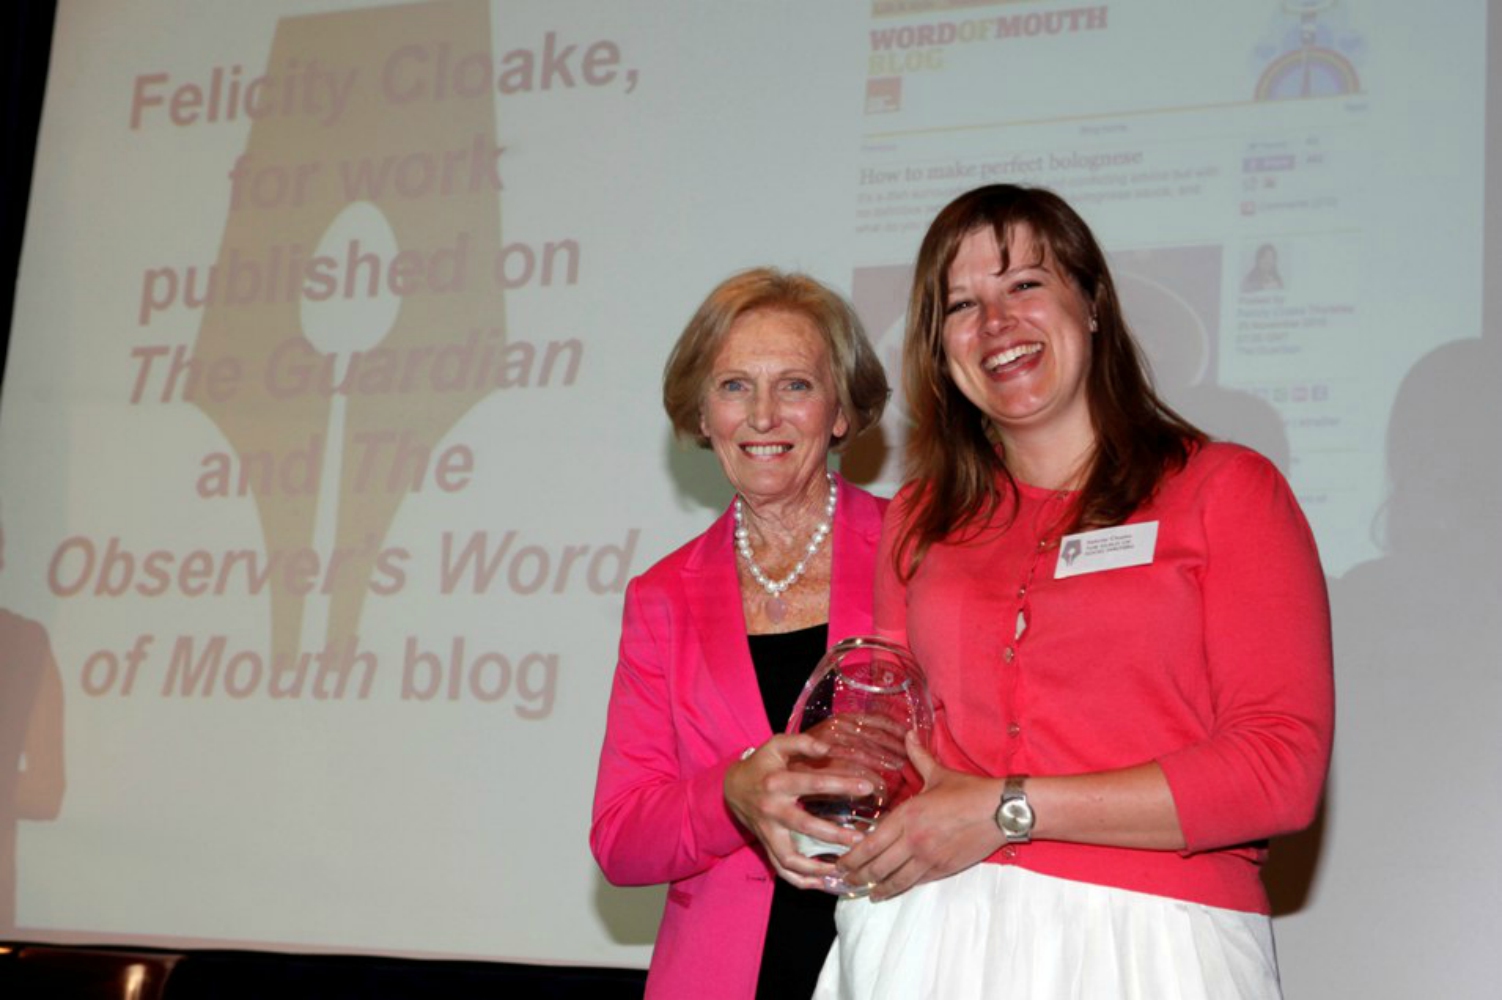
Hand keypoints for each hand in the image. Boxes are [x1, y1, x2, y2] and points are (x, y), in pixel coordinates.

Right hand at [724, 733, 876, 890]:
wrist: (731, 788)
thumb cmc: (761, 765)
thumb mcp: (777, 745)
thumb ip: (802, 743)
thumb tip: (828, 748)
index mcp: (777, 782)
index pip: (813, 783)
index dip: (841, 784)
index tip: (867, 787)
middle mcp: (772, 810)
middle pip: (805, 827)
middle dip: (835, 836)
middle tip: (861, 840)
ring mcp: (767, 832)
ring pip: (790, 858)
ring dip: (817, 868)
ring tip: (845, 868)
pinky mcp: (766, 846)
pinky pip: (782, 870)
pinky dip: (801, 881)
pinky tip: (824, 883)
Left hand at [834, 732, 1004, 900]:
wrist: (1001, 811)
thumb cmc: (970, 791)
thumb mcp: (939, 774)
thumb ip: (918, 757)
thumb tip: (908, 735)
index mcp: (907, 815)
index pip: (870, 843)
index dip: (852, 857)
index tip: (839, 862)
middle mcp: (913, 840)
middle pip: (877, 865)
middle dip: (857, 875)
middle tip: (844, 880)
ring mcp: (928, 858)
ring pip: (894, 879)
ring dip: (876, 887)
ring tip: (864, 892)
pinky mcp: (943, 869)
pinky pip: (915, 882)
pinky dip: (899, 888)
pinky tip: (890, 891)